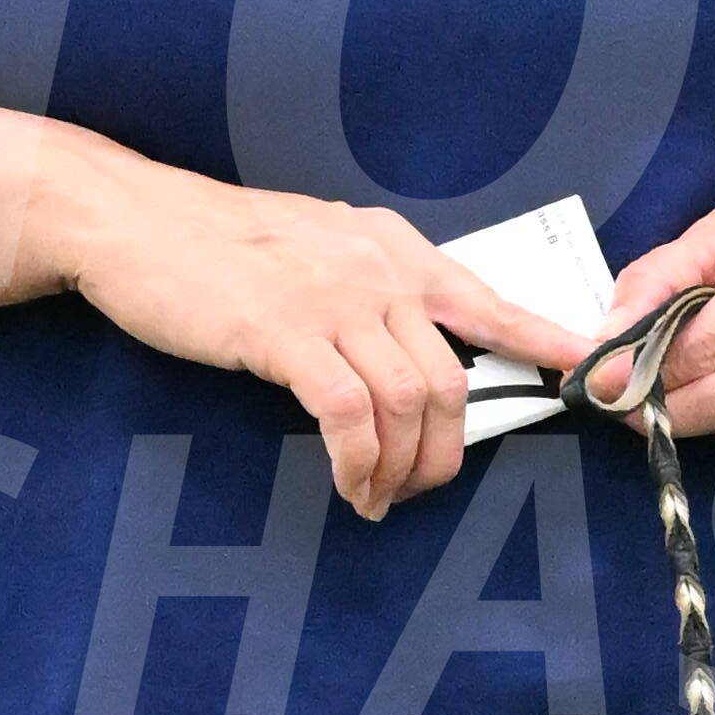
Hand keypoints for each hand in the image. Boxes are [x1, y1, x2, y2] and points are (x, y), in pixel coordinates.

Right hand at [45, 155, 567, 517]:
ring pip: (410, 403)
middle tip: (420, 488)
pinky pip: (350, 416)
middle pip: (450, 378)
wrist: (131, 218)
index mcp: (389, 246)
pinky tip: (351, 485)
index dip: (539, 340)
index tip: (583, 370)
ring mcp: (333, 298)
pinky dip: (359, 464)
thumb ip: (366, 281)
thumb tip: (402, 339)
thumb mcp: (311, 241)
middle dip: (446, 450)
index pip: (484, 298)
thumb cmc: (212, 241)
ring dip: (401, 468)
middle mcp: (376, 268)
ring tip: (378, 496)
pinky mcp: (285, 333)